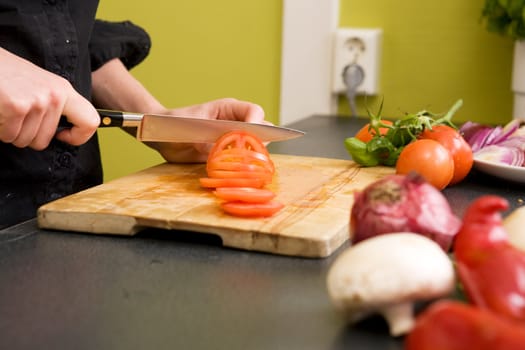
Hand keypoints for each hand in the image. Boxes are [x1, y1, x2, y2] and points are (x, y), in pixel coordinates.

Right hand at [0, 48, 98, 149]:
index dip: (79, 137)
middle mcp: (54, 95)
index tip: (62, 137)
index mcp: (63, 90)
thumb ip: (53, 106)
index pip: (90, 121)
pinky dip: (0, 129)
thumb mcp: (38, 85)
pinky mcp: (17, 106)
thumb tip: (65, 132)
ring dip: (11, 132)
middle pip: (45, 140)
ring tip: (6, 111)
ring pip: (25, 140)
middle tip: (16, 117)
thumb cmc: (6, 73)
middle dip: (26, 135)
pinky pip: (9, 135)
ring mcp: (37, 101)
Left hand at [149, 98, 266, 162]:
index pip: (254, 111)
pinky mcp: (229, 152)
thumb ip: (209, 140)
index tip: (249, 138)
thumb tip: (226, 151)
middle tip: (248, 154)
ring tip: (242, 163)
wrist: (163, 136)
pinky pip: (245, 157)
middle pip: (261, 128)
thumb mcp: (191, 130)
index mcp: (228, 108)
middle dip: (259, 141)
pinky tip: (236, 170)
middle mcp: (235, 121)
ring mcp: (234, 137)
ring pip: (257, 143)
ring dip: (253, 154)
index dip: (256, 124)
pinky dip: (244, 164)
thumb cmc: (175, 124)